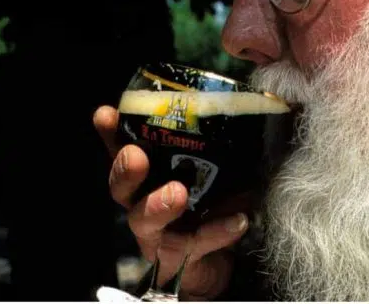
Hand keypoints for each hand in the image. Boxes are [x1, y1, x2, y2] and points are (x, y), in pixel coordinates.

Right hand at [93, 105, 248, 299]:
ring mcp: (158, 234)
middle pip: (121, 187)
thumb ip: (223, 146)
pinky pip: (196, 244)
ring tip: (177, 192)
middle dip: (124, 169)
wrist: (215, 262)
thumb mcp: (215, 172)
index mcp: (149, 177)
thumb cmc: (211, 207)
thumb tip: (262, 107)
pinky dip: (217, 231)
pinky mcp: (180, 258)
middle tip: (136, 155)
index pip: (122, 151)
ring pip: (145, 221)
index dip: (111, 134)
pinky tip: (238, 221)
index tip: (107, 114)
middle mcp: (143, 203)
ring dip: (157, 205)